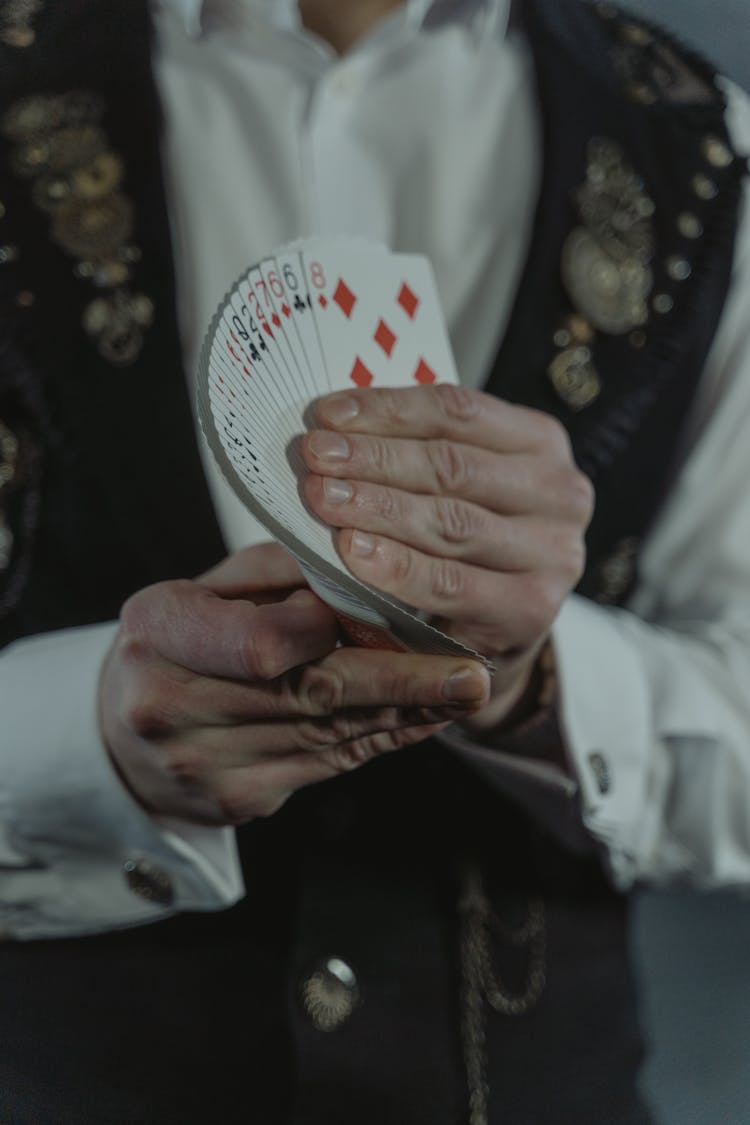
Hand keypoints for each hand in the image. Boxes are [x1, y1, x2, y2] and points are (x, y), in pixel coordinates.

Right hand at [99, 542, 489, 824]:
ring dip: (406, 713)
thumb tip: (361, 577)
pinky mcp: (242, 800)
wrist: (122, 738)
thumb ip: (274, 574)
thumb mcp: (201, 587)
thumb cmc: (172, 643)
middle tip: (469, 674)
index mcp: (159, 638)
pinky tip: (425, 719)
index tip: (384, 612)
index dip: (328, 630)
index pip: (261, 643)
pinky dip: (382, 738)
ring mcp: (208, 767)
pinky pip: (329, 765)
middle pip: (312, 695)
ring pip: (332, 735)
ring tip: (464, 692)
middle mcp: (174, 710)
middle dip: (401, 683)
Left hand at [301, 384, 593, 729]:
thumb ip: (411, 454)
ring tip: (324, 499)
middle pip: (452, 465)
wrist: (495, 635)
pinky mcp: (533, 609)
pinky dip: (398, 567)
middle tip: (316, 457)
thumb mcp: (450, 487)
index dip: (387, 409)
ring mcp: (554, 553)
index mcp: (539, 442)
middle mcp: (559, 492)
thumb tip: (330, 428)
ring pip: (451, 522)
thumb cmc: (462, 547)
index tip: (327, 415)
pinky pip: (452, 583)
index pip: (458, 411)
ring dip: (378, 508)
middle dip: (374, 459)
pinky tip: (355, 552)